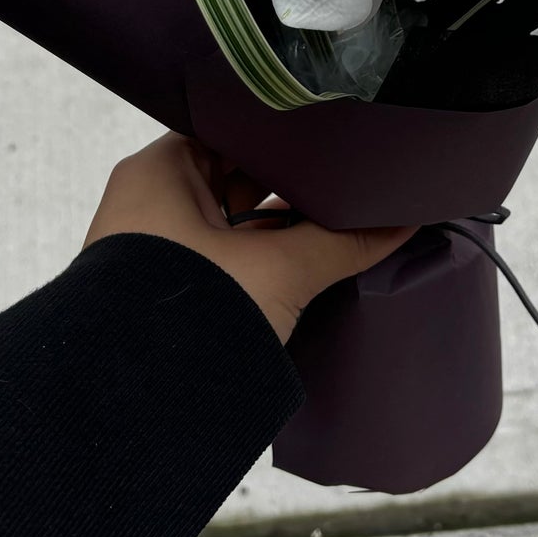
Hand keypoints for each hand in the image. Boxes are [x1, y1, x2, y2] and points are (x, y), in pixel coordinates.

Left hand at [84, 133, 415, 343]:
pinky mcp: (171, 287)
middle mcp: (153, 199)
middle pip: (236, 172)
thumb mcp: (278, 271)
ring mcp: (160, 245)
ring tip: (344, 217)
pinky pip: (227, 254)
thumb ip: (342, 240)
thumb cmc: (189, 318)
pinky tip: (311, 260)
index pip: (231, 125)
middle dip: (290, 181)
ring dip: (280, 224)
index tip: (332, 134)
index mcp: (161, 169)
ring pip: (235, 218)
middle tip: (350, 177)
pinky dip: (264, 255)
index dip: (283, 131)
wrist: (134, 411)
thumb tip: (403, 220)